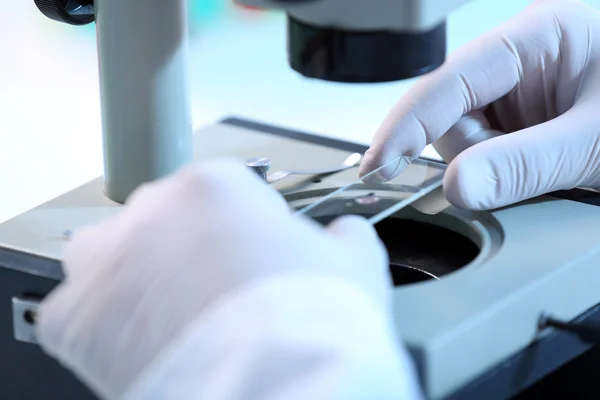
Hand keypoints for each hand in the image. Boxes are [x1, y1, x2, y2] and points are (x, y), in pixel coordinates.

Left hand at [36, 158, 418, 399]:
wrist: (279, 391)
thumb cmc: (313, 326)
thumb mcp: (353, 263)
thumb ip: (343, 235)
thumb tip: (343, 235)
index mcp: (213, 186)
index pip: (221, 192)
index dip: (244, 228)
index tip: (252, 257)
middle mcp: (149, 211)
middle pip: (164, 221)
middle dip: (189, 251)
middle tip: (219, 297)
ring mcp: (105, 263)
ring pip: (113, 258)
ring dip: (138, 280)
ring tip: (179, 321)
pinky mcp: (73, 319)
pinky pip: (81, 312)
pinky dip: (106, 329)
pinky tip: (147, 346)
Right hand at [359, 0, 599, 209]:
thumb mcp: (597, 140)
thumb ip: (526, 163)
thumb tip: (458, 187)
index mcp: (535, 37)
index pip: (447, 82)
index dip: (405, 126)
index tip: (377, 169)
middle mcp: (521, 62)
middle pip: (452, 116)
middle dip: (467, 156)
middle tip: (509, 178)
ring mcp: (523, 93)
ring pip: (468, 140)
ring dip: (489, 168)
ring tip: (548, 169)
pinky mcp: (527, 120)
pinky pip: (490, 152)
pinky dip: (500, 173)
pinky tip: (537, 172)